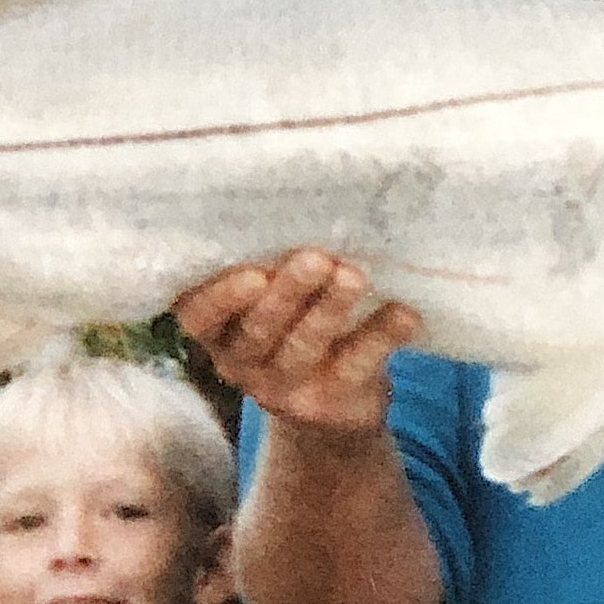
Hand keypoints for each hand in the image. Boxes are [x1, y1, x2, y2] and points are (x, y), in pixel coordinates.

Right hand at [173, 252, 421, 435]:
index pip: (199, 316)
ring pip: (303, 347)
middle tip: (315, 259)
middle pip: (258, 330)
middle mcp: (241, 362)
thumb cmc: (293, 323)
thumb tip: (296, 197)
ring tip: (353, 276)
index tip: (252, 274)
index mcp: (218, 330)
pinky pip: (356, 366)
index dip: (220, 298)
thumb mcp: (270, 298)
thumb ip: (268, 264)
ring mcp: (284, 388)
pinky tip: (404, 313)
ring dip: (329, 309)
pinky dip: (381, 336)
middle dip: (287, 293)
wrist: (333, 406)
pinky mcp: (329, 403)